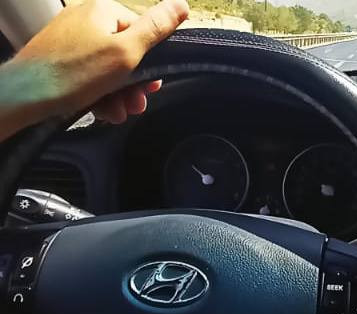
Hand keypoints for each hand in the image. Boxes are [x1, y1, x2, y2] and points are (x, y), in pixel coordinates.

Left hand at [13, 0, 188, 122]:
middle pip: (126, 55)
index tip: (151, 89)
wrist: (28, 94)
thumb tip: (181, 5)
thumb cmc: (75, 73)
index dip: (150, 65)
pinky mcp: (62, 59)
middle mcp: (87, 19)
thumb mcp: (126, 52)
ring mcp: (72, 39)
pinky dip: (100, 95)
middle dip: (133, 85)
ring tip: (116, 113)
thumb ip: (155, 29)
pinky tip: (101, 111)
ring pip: (109, 70)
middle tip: (134, 106)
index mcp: (104, 10)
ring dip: (119, 96)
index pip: (142, 33)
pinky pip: (91, 77)